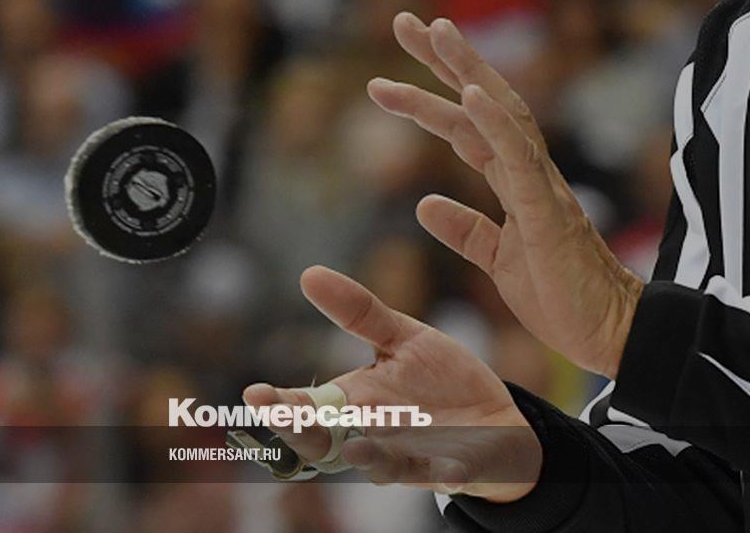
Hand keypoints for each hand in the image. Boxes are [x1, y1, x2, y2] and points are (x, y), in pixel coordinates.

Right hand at [244, 266, 542, 502]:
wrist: (494, 416)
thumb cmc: (441, 380)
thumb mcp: (404, 338)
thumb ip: (359, 313)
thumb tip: (309, 273)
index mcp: (356, 403)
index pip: (307, 405)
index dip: (280, 404)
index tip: (255, 394)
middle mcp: (373, 435)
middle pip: (327, 444)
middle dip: (304, 434)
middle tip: (285, 419)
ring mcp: (409, 456)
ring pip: (379, 466)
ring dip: (368, 459)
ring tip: (356, 447)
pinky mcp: (449, 470)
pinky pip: (440, 476)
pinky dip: (438, 474)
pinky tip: (443, 469)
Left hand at [367, 13, 643, 377]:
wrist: (607, 334)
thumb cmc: (562, 297)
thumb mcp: (498, 262)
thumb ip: (466, 231)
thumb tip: (424, 204)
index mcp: (515, 185)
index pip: (468, 129)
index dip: (430, 99)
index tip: (387, 80)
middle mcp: (529, 174)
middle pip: (484, 104)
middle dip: (444, 62)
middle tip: (404, 23)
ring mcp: (541, 189)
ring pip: (503, 116)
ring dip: (467, 72)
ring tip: (435, 33)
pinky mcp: (549, 214)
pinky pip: (521, 161)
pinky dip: (496, 124)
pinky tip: (469, 95)